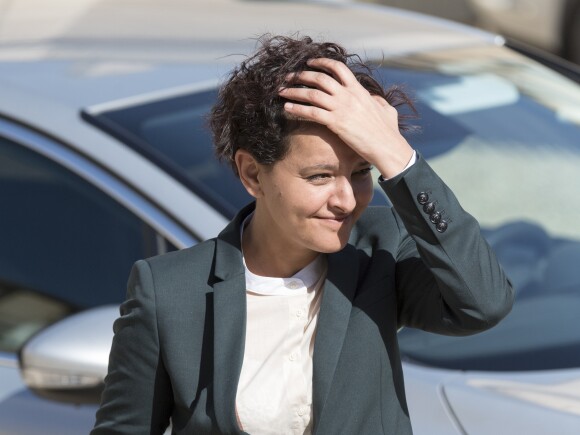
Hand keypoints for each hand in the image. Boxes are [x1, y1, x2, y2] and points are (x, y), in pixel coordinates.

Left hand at [278, 58, 413, 178]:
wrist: (387, 147)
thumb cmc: (388, 132)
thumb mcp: (387, 110)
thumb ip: (378, 102)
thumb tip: (375, 99)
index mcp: (359, 90)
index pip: (338, 68)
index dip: (321, 62)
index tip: (308, 63)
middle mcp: (348, 95)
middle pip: (319, 78)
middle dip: (301, 75)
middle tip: (288, 77)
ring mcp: (341, 108)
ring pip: (312, 94)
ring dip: (294, 91)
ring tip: (281, 91)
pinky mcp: (336, 123)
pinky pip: (311, 112)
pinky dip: (296, 109)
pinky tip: (286, 109)